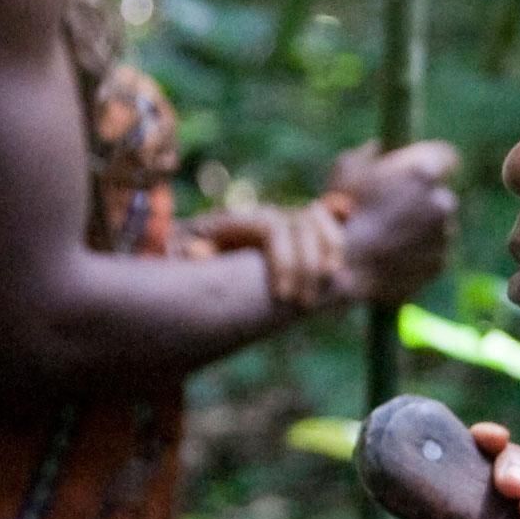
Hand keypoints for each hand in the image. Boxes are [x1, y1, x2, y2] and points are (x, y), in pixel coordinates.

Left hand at [190, 200, 351, 313]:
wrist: (199, 247)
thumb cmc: (189, 256)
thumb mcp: (179, 254)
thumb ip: (185, 251)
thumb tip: (198, 252)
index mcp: (239, 220)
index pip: (274, 229)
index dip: (284, 260)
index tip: (283, 297)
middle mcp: (266, 214)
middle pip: (301, 225)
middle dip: (307, 265)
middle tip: (302, 304)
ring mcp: (284, 219)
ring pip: (318, 220)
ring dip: (329, 249)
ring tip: (328, 282)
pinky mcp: (298, 231)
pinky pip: (326, 222)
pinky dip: (336, 237)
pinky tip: (340, 262)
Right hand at [323, 139, 459, 306]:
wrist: (346, 271)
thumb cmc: (342, 214)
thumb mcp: (346, 170)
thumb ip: (368, 153)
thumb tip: (379, 147)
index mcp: (424, 173)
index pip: (446, 156)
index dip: (431, 160)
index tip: (418, 169)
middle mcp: (443, 201)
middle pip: (440, 193)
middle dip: (423, 198)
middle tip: (395, 206)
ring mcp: (445, 235)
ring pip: (438, 224)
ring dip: (419, 226)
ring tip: (386, 236)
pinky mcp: (441, 262)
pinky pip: (432, 251)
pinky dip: (417, 252)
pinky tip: (391, 255)